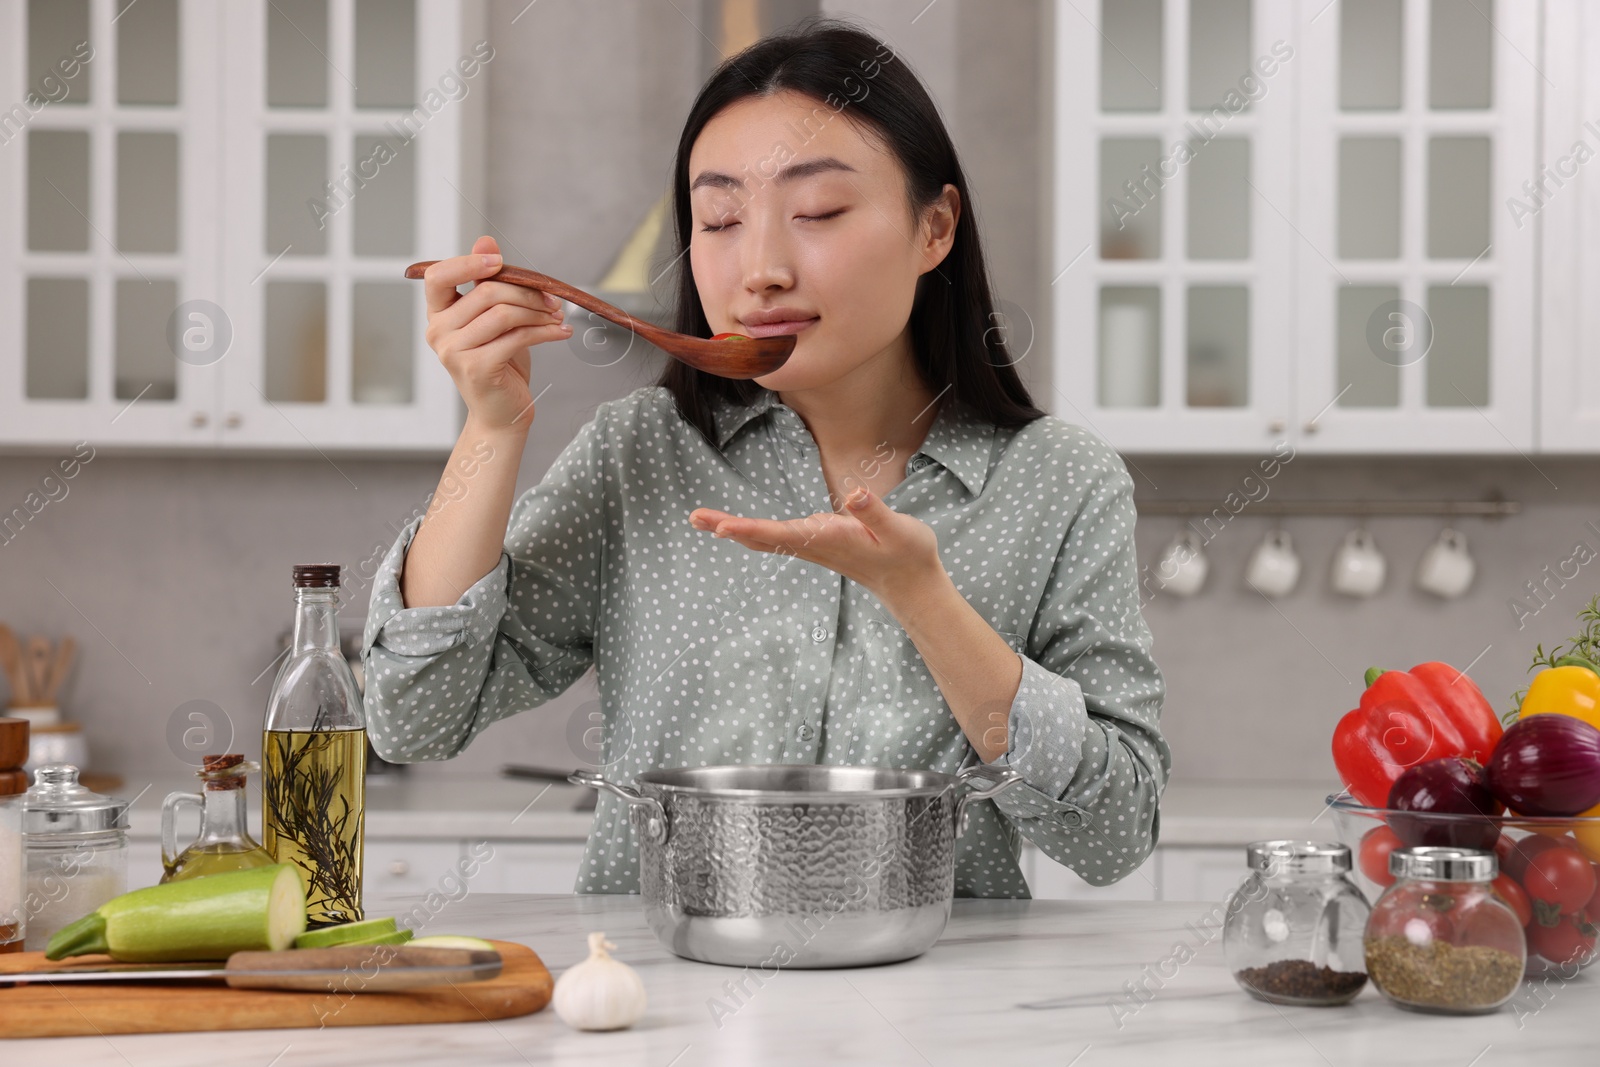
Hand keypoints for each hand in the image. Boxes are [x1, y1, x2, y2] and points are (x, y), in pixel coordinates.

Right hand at [422, 235, 571, 432]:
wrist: (503, 413)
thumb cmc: (500, 364)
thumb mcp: (494, 319)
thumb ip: (486, 284)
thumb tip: (486, 241)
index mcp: (437, 314)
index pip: (439, 276)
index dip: (468, 263)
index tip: (500, 261)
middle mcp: (438, 331)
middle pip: (486, 292)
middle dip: (527, 292)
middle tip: (553, 301)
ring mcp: (453, 352)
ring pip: (504, 313)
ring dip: (539, 312)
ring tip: (558, 317)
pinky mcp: (476, 368)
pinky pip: (517, 337)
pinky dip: (545, 331)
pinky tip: (561, 332)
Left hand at [689, 486, 943, 610]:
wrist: (910, 583)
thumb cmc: (908, 554)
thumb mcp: (899, 529)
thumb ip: (875, 512)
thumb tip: (853, 493)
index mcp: (829, 539)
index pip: (782, 534)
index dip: (751, 529)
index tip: (723, 527)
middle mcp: (814, 545)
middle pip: (762, 538)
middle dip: (728, 528)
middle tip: (695, 517)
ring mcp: (813, 547)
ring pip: (766, 539)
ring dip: (734, 529)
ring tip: (702, 519)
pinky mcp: (817, 544)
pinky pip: (776, 538)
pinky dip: (751, 531)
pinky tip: (734, 528)